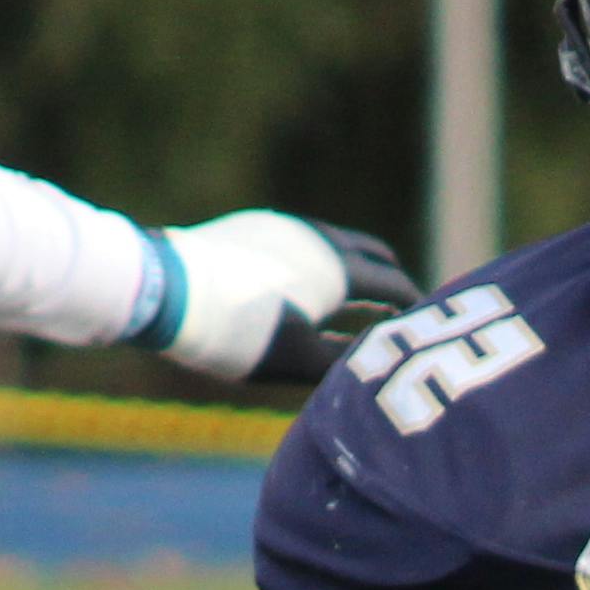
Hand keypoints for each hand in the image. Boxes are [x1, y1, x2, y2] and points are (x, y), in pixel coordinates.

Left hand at [155, 211, 416, 386]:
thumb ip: (346, 361)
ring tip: (352, 299)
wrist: (165, 288)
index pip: (394, 284)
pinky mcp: (251, 228)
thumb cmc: (237, 331)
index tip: (424, 323)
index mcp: (339, 268)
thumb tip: (380, 359)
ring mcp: (283, 227)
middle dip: (391, 279)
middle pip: (372, 253)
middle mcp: (318, 237)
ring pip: (335, 244)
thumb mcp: (296, 361)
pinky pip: (302, 244)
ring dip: (354, 270)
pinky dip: (319, 264)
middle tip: (400, 307)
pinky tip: (301, 287)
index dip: (414, 306)